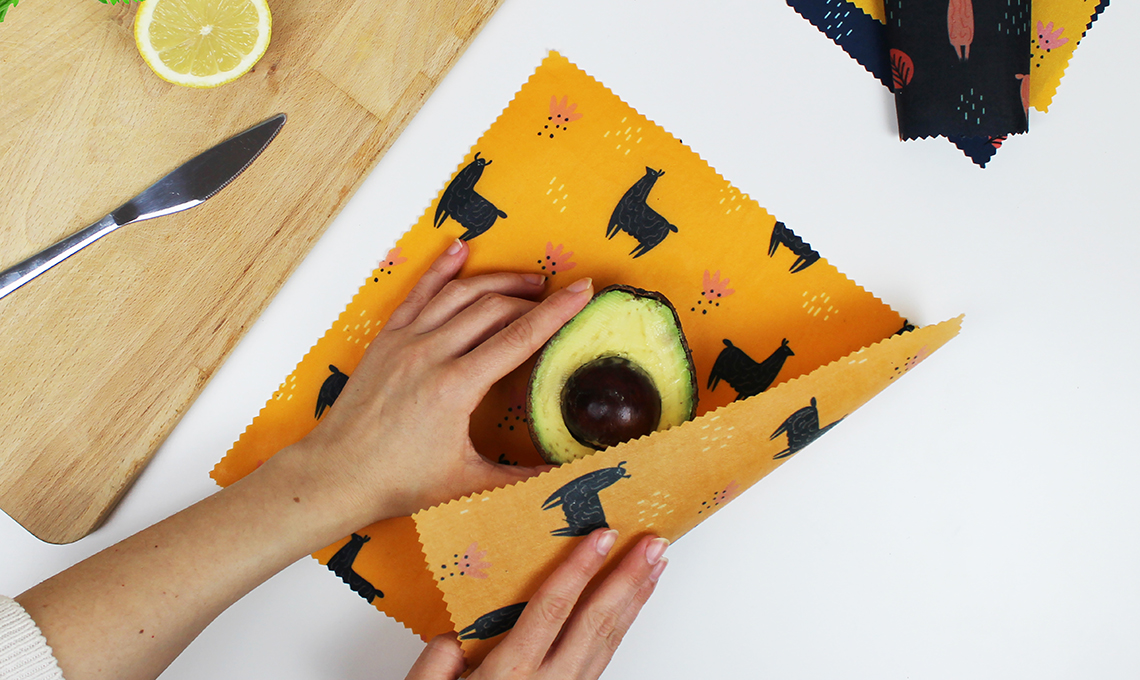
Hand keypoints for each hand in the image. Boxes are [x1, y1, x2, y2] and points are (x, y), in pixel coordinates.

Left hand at [270, 239, 593, 527]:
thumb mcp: (468, 483)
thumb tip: (564, 479)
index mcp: (456, 387)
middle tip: (560, 297)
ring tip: (528, 282)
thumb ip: (520, 478)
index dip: (557, 312)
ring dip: (498, 281)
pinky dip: (442, 269)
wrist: (335, 476)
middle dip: (534, 298)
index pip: (520, 336)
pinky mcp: (386, 339)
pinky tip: (461, 251)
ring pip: (460, 293)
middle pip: (495, 308)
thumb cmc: (397, 482)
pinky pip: (419, 293)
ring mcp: (405, 341)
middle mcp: (430, 354)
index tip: (583, 292)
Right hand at [406, 530, 668, 679]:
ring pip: (609, 641)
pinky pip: (604, 658)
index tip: (601, 536)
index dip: (579, 568)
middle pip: (596, 622)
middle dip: (627, 578)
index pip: (552, 608)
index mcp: (510, 674)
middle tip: (652, 544)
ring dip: (636, 600)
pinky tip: (630, 607)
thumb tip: (460, 622)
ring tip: (655, 565)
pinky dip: (622, 627)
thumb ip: (441, 655)